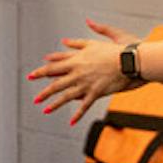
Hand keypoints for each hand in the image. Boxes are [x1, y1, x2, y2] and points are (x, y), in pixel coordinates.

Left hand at [28, 19, 142, 125]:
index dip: (41, 72)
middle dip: (45, 92)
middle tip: (35, 99)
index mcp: (76, 60)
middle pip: (56, 84)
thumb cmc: (115, 50)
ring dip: (55, 104)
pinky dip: (77, 114)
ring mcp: (86, 83)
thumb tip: (64, 40)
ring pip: (66, 95)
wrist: (131, 60)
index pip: (53, 67)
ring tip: (45, 110)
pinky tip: (71, 122)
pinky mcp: (97, 92)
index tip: (31, 76)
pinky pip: (84, 105)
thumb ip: (77, 42)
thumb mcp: (94, 42)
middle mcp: (77, 72)